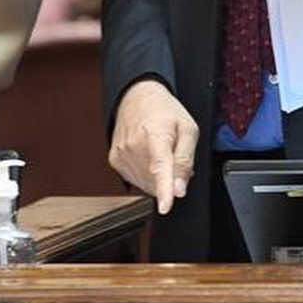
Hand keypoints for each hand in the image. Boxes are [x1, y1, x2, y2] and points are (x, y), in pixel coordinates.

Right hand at [108, 79, 197, 214]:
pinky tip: (147, 157)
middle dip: (170, 178)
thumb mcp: (188, 129)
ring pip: (146, 185)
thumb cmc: (163, 110)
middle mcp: (134, 145)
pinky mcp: (115, 160)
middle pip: (156, 181)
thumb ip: (186, 160)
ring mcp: (122, 153)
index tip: (166, 206)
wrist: (137, 96)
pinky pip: (135, 180)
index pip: (160, 167)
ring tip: (160, 153)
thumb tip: (180, 189)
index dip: (164, 189)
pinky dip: (145, 175)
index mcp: (156, 134)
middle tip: (174, 156)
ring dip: (157, 178)